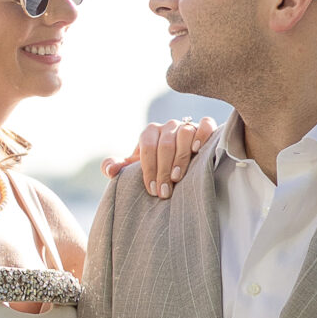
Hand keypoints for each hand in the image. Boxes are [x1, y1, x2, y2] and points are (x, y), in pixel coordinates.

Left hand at [102, 115, 217, 197]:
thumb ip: (120, 168)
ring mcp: (186, 125)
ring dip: (181, 157)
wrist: (179, 162)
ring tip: (178, 178)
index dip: (149, 169)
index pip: (147, 148)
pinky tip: (197, 150)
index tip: (152, 190)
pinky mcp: (204, 127)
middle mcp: (168, 126)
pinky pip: (205, 124)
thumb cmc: (155, 166)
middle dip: (163, 170)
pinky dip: (202, 135)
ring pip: (185, 134)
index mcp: (150, 133)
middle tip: (164, 192)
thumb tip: (110, 171)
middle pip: (165, 144)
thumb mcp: (136, 168)